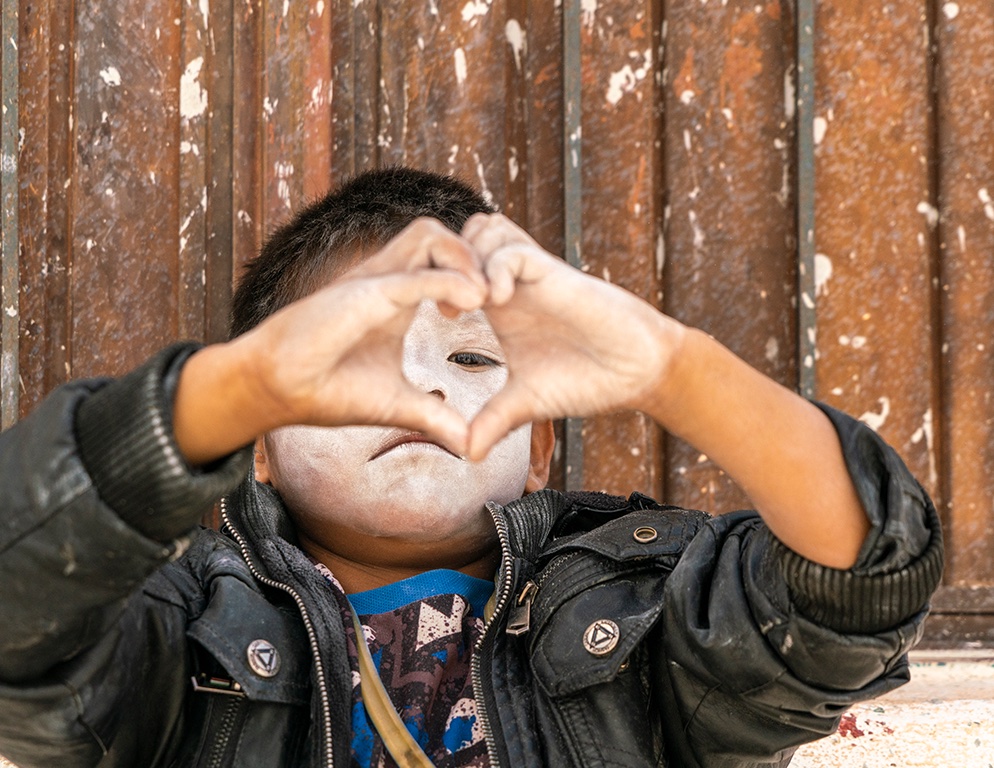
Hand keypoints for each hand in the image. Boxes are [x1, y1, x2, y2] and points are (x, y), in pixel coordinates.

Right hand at [174, 219, 486, 463]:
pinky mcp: (364, 294)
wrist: (279, 390)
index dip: (473, 270)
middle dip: (476, 255)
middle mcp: (386, 279)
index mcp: (396, 296)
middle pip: (440, 233)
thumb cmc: (329, 390)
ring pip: (430, 233)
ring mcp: (374, 281)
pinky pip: (415, 274)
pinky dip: (450, 281)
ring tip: (482, 299)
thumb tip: (469, 445)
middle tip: (492, 296)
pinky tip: (472, 303)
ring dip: (466, 259)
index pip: (442, 257)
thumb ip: (434, 416)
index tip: (490, 308)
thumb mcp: (397, 404)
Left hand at [460, 213, 683, 459]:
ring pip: (484, 229)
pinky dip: (496, 268)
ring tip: (472, 304)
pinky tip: (498, 301)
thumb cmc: (588, 380)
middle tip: (448, 305)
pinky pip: (512, 249)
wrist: (637, 373)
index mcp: (500, 306)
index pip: (454, 268)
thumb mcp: (527, 404)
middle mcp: (512, 283)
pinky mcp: (555, 274)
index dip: (436, 284)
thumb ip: (494, 421)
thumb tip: (466, 454)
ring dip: (469, 260)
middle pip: (462, 238)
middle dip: (445, 264)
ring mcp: (533, 275)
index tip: (439, 319)